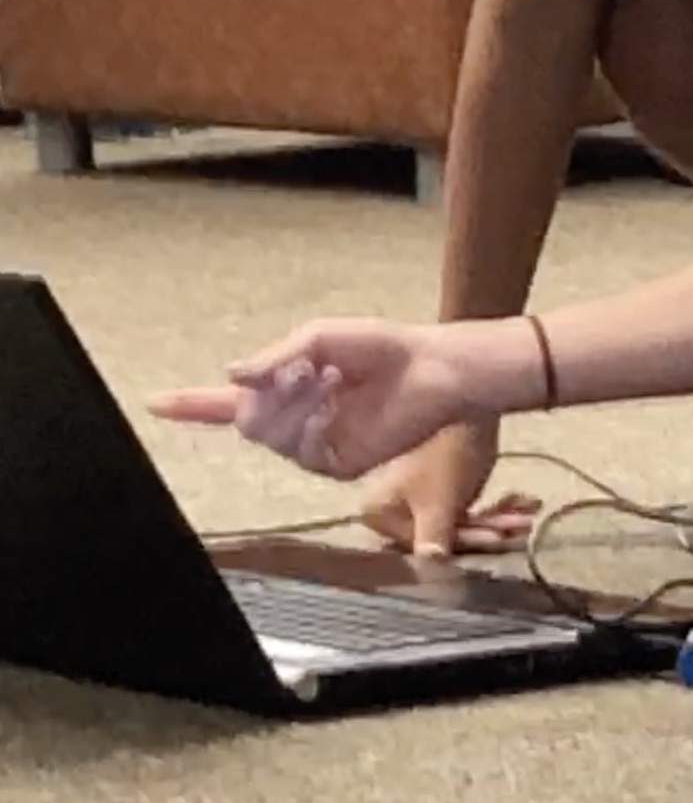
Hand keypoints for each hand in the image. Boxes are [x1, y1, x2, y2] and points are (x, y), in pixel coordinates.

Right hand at [148, 318, 478, 479]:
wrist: (428, 370)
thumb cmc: (379, 347)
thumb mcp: (320, 338)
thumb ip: (273, 357)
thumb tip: (231, 375)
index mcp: (285, 388)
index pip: (225, 402)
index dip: (189, 405)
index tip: (154, 403)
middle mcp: (294, 421)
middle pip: (245, 421)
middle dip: (269, 392)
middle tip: (306, 367)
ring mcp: (313, 446)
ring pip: (270, 436)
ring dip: (294, 402)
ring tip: (330, 377)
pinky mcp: (338, 464)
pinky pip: (302, 451)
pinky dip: (312, 422)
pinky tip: (337, 403)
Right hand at [359, 421, 541, 557]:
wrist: (469, 398)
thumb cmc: (447, 451)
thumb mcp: (439, 503)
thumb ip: (434, 541)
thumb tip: (430, 573)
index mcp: (378, 513)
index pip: (425, 546)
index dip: (465, 543)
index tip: (500, 537)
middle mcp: (392, 509)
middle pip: (447, 534)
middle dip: (491, 528)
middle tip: (525, 525)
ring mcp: (418, 498)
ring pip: (463, 522)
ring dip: (500, 518)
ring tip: (530, 509)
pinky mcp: (442, 489)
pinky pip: (469, 509)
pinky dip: (497, 507)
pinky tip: (523, 500)